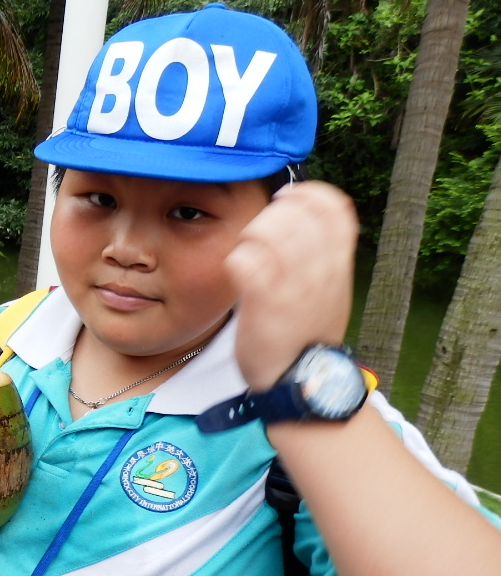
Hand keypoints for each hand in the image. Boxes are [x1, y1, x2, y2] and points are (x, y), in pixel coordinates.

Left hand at [225, 181, 358, 390]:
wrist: (300, 382)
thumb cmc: (306, 336)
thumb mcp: (330, 291)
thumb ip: (324, 257)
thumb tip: (307, 220)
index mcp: (338, 265)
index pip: (334, 206)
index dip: (307, 193)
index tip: (287, 199)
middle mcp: (320, 271)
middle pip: (295, 213)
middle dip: (269, 214)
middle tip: (258, 234)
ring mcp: (292, 286)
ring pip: (267, 232)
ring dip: (249, 236)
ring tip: (247, 254)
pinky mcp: (263, 303)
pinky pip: (244, 261)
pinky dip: (236, 261)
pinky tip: (238, 274)